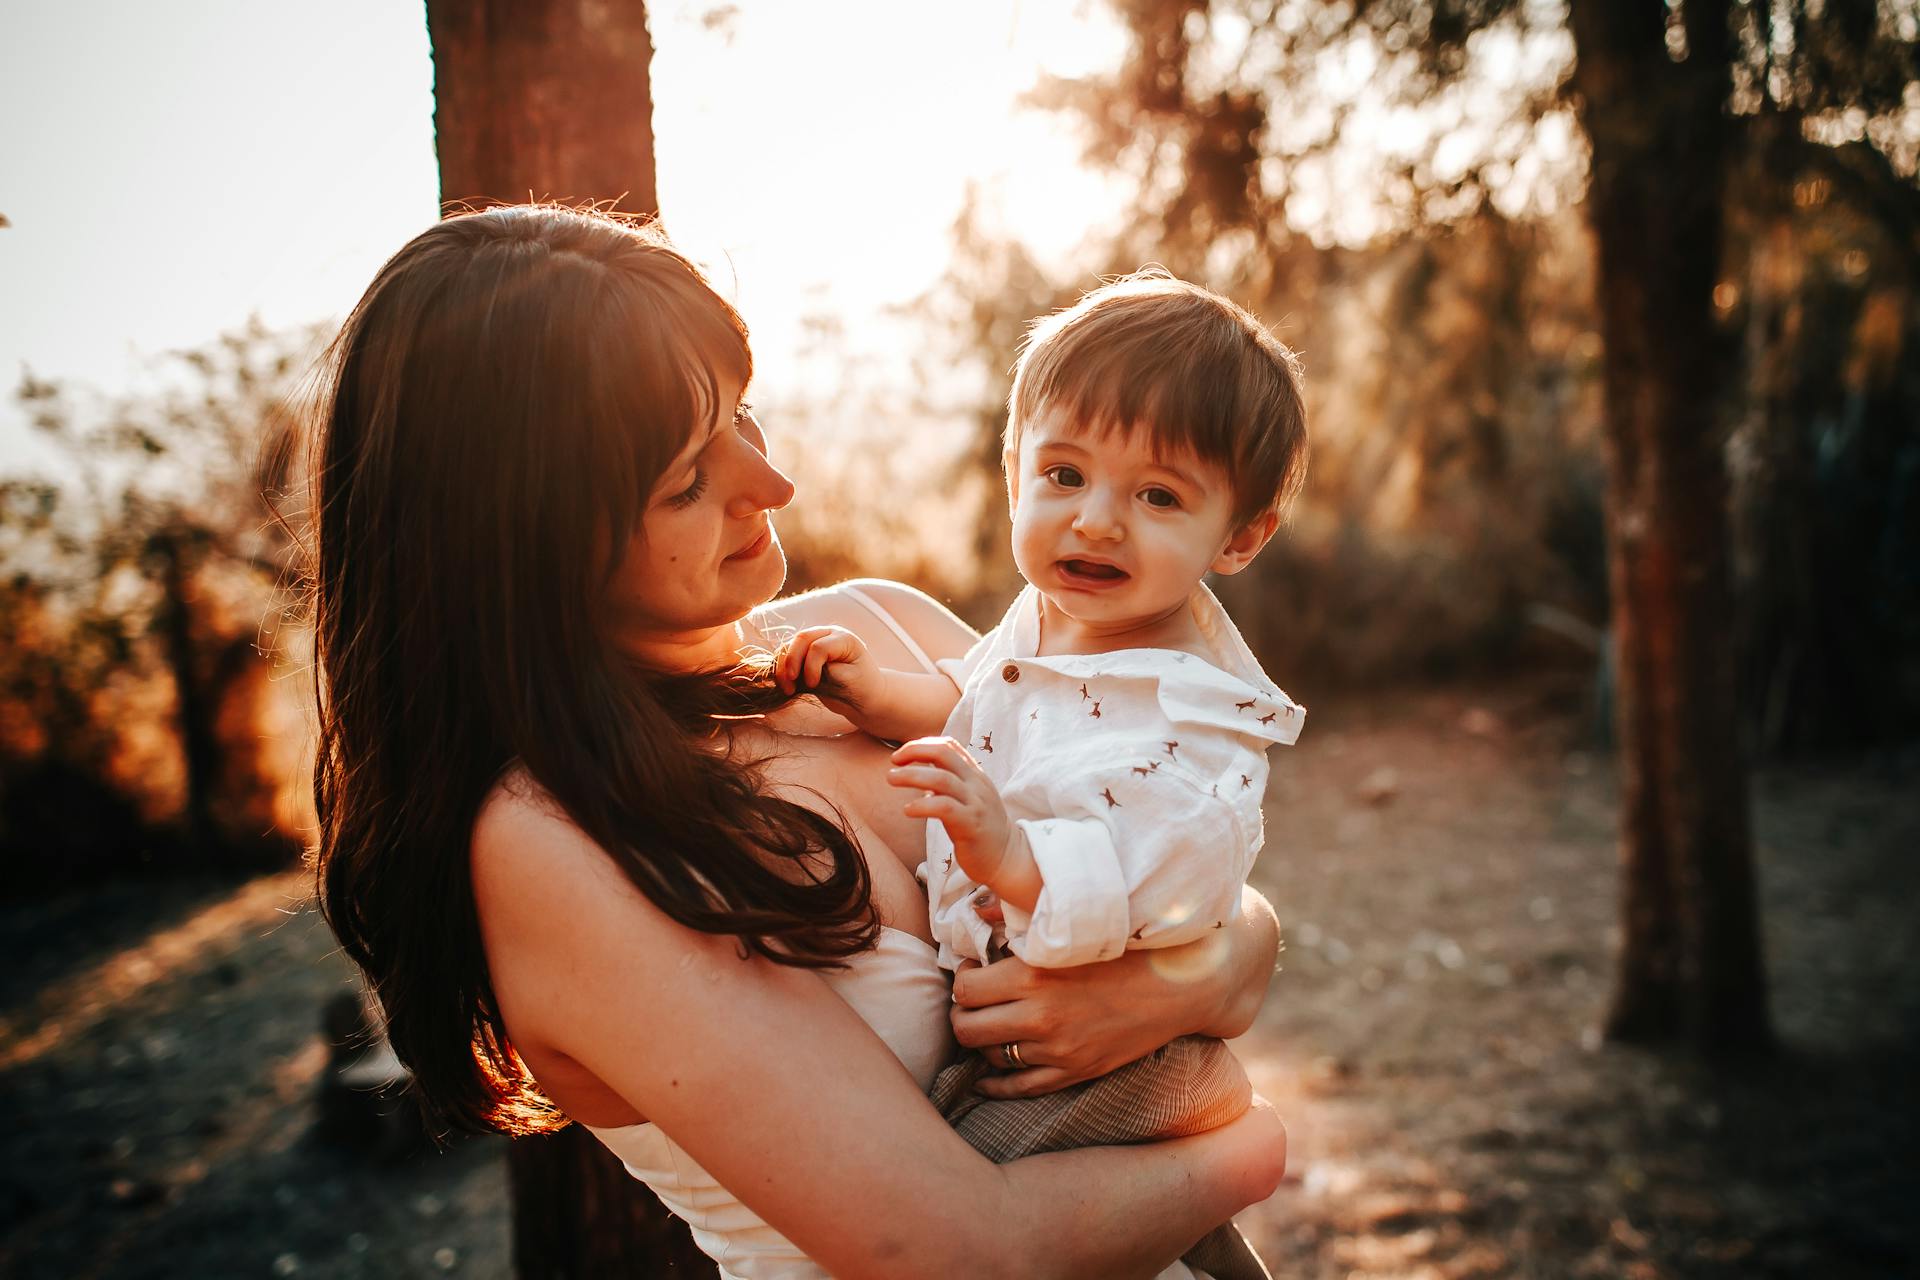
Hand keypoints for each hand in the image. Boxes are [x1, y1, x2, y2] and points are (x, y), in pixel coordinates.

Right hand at [774, 625, 870, 715]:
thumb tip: (807, 668)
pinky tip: (785, 687)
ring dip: (783, 668)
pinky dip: (781, 672)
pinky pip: (784, 658)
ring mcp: (813, 644)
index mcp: (844, 639)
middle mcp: (827, 636)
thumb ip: (831, 672)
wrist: (863, 696)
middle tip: (790, 683)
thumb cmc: (863, 687)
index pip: (819, 646)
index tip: (813, 685)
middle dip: (791, 660)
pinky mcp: (803, 657)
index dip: (811, 666)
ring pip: (789, 647)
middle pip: (801, 639)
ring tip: (788, 690)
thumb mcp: (852, 680)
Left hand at [887, 737, 1013, 886]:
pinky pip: (945, 808)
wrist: (1007, 858)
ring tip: (891, 779)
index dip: (922, 744)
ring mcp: (976, 803)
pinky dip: (922, 805)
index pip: (949, 746)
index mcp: (975, 775)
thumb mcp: (968, 799)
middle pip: (944, 754)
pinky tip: (907, 810)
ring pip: (942, 778)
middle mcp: (976, 784)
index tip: (901, 755)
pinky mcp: (971, 825)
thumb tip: (919, 773)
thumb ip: (949, 784)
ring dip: (912, 775)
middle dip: (915, 751)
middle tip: (893, 761)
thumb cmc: (981, 829)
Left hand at [946, 937, 1234, 1098]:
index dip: (962, 980)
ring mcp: (1056, 1050)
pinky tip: (987, 1076)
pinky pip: (1019, 1088)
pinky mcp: (1074, 1072)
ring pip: (989, 1056)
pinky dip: (995, 1084)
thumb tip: (978, 922)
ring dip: (983, 1042)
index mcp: (1033, 975)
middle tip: (973, 1003)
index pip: (964, 988)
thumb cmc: (1124, 950)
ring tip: (991, 1025)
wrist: (1177, 985)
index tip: (973, 972)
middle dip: (963, 1014)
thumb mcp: (1069, 933)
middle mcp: (1039, 1016)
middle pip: (966, 1027)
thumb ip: (1020, 930)